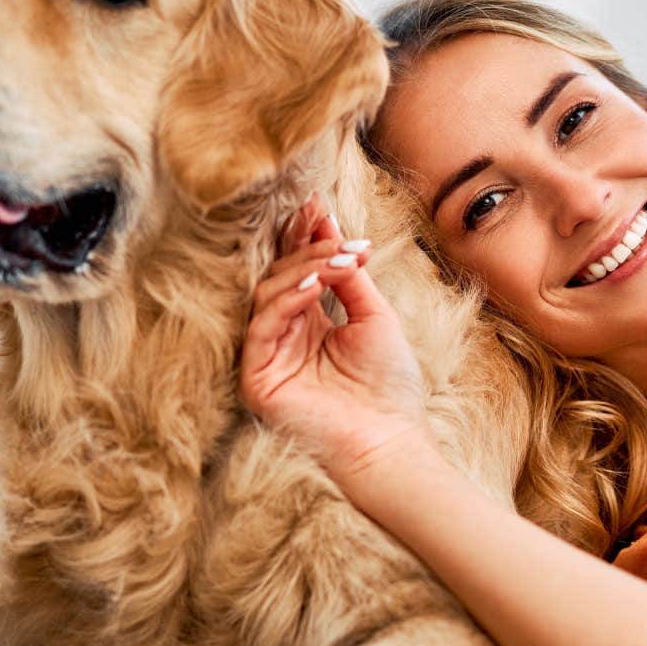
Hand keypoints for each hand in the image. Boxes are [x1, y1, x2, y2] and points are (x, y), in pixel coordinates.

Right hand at [240, 195, 431, 484]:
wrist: (389, 440)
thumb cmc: (387, 386)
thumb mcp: (374, 317)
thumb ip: (349, 277)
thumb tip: (334, 230)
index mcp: (310, 324)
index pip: (300, 271)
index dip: (306, 238)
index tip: (319, 205)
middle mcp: (285, 338)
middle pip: (280, 276)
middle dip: (302, 244)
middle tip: (324, 219)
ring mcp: (268, 358)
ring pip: (268, 294)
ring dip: (304, 267)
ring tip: (338, 256)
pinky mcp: (257, 379)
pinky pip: (263, 327)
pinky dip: (290, 299)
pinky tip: (317, 283)